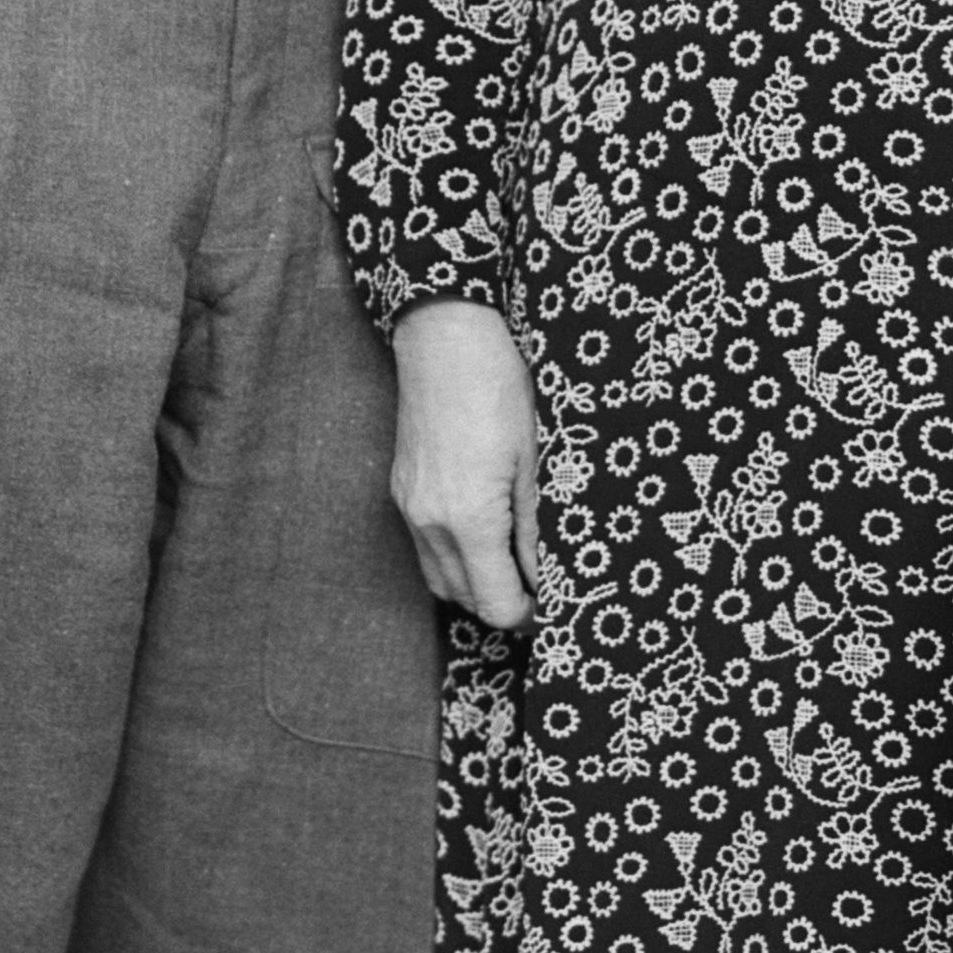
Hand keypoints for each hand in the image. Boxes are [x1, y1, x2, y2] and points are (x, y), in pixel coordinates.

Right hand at [391, 301, 545, 628]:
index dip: (527, 615)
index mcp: (468, 519)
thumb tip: (544, 576)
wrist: (444, 337)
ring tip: (512, 563)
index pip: (494, 604)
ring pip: (440, 579)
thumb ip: (534, 529)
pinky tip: (482, 534)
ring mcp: (408, 507)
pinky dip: (453, 558)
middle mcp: (429, 523)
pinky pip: (424, 548)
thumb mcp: (533, 462)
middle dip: (502, 603)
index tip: (552, 605)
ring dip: (475, 584)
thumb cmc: (498, 389)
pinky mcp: (400, 490)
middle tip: (540, 587)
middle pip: (464, 600)